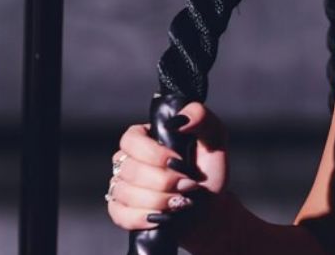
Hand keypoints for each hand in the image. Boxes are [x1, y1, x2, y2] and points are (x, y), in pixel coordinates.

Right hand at [105, 101, 229, 231]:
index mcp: (147, 138)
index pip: (131, 139)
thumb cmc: (210, 171)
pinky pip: (120, 214)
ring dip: (159, 200)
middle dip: (164, 182)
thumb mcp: (214, 139)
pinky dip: (144, 217)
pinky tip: (163, 216)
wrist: (211, 207)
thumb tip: (177, 120)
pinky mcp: (121, 211)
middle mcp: (129, 160)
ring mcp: (122, 186)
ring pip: (124, 193)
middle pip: (129, 169)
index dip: (153, 154)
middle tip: (188, 185)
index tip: (179, 162)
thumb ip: (201, 118)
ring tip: (181, 200)